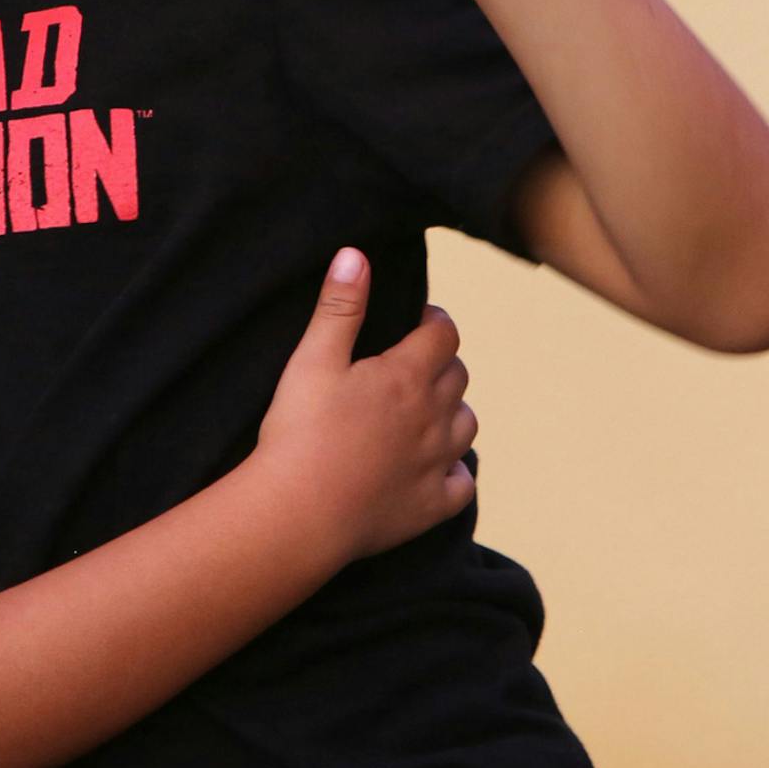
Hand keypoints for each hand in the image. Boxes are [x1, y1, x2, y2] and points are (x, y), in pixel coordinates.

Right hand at [255, 248, 476, 560]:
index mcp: (407, 376)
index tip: (420, 319)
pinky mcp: (431, 505)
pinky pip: (463, 483)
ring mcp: (437, 464)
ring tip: (426, 410)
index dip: (435, 321)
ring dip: (453, 411)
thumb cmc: (300, 431)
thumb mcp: (312, 359)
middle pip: (459, 376)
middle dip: (442, 361)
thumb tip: (355, 255)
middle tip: (413, 361)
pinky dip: (456, 470)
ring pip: (468, 425)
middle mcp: (434, 417)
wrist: (300, 512)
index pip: (444, 334)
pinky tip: (436, 467)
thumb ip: (339, 307)